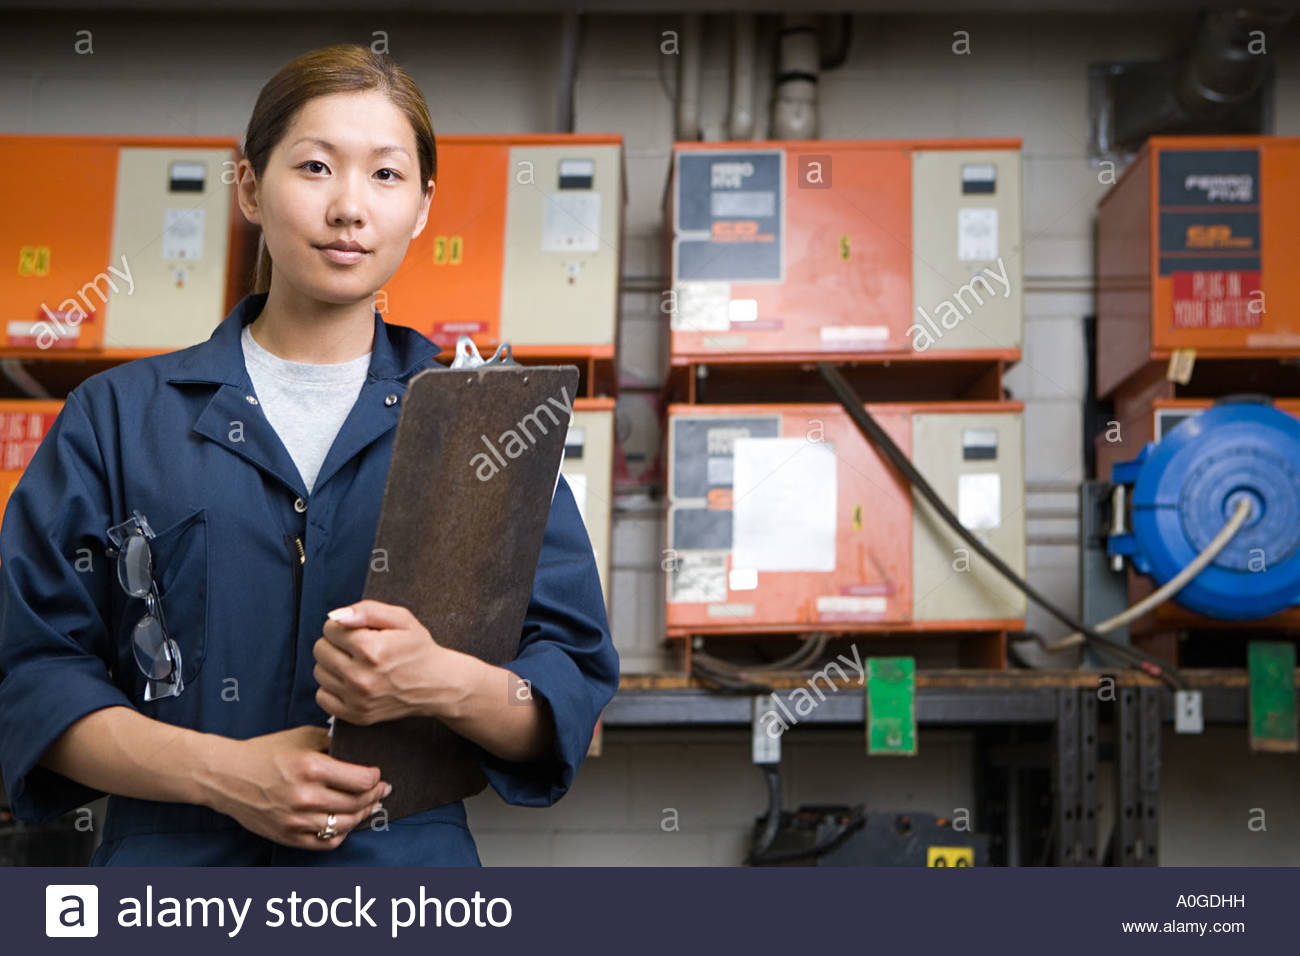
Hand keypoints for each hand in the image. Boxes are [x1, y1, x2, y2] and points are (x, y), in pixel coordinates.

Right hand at [205, 725, 390, 849]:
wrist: (226, 775)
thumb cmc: (266, 752)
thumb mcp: (303, 737)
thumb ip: (333, 743)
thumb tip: (361, 754)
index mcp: (312, 767)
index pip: (362, 780)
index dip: (375, 777)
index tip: (377, 773)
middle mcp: (306, 796)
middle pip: (358, 803)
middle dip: (375, 795)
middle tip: (382, 790)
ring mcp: (296, 820)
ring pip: (346, 824)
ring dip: (363, 815)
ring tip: (369, 806)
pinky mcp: (287, 836)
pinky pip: (326, 842)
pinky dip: (341, 833)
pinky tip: (346, 822)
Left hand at [313, 599, 461, 724]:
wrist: (436, 684)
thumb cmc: (417, 649)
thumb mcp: (402, 619)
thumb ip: (368, 610)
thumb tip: (337, 616)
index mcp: (372, 649)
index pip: (330, 629)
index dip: (343, 625)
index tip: (359, 630)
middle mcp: (362, 677)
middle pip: (320, 649)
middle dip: (335, 642)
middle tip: (356, 646)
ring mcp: (358, 699)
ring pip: (319, 672)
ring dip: (333, 664)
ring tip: (355, 663)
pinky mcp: (356, 715)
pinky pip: (322, 697)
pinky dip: (331, 687)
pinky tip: (350, 681)